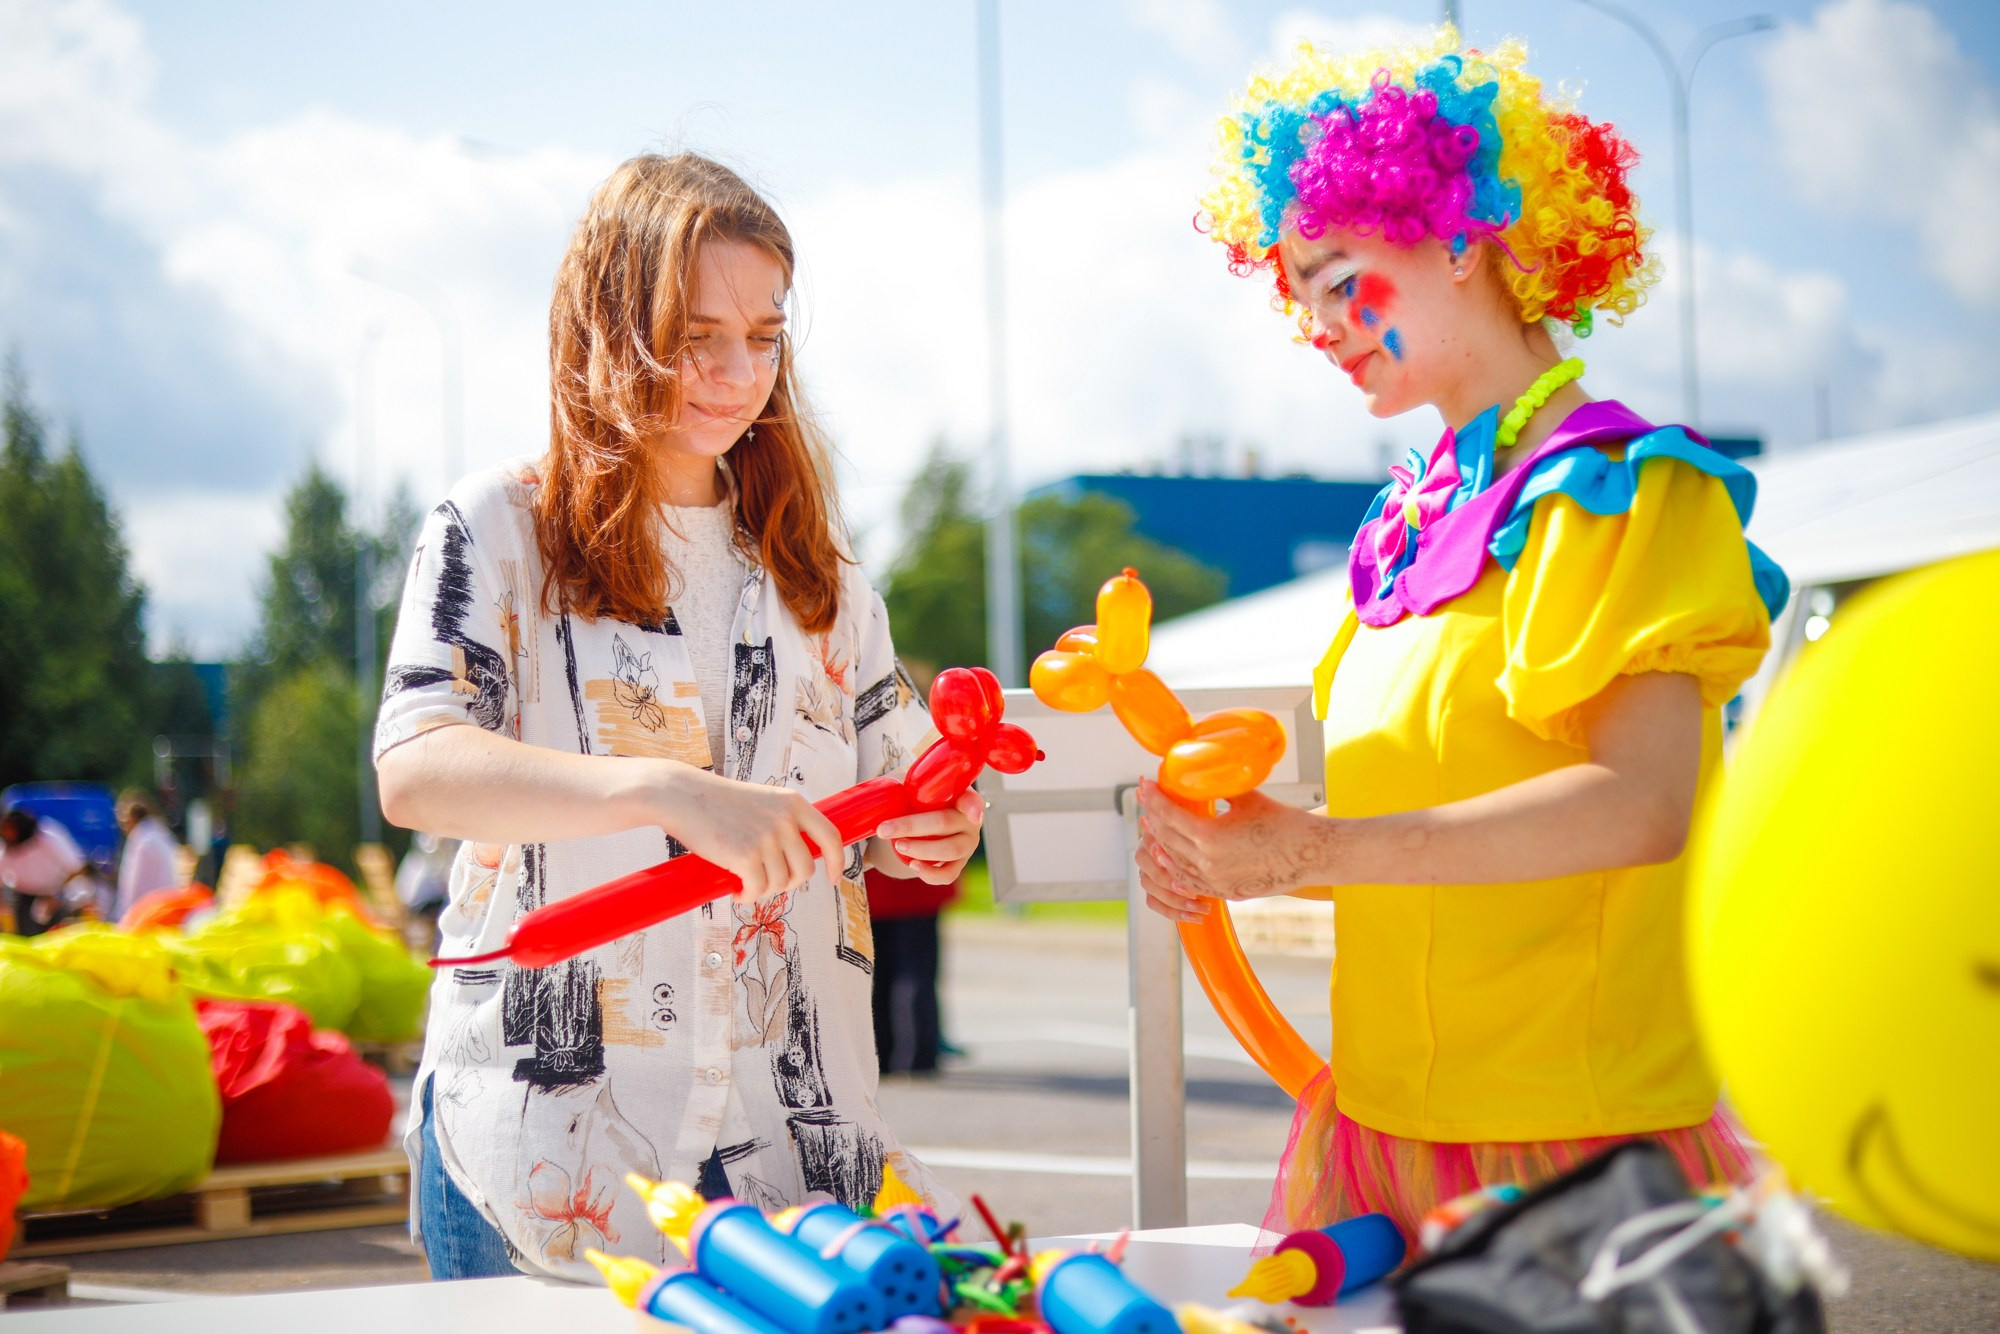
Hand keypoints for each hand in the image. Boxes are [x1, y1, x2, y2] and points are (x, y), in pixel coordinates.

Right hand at [651, 764, 845, 901]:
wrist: (682, 795)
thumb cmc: (717, 802)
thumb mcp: (762, 802)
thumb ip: (784, 823)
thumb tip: (798, 860)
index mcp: (793, 803)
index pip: (831, 836)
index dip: (837, 861)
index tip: (834, 878)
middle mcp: (785, 819)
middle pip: (805, 870)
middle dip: (787, 884)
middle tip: (764, 882)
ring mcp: (767, 838)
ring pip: (781, 884)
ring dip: (763, 890)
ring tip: (744, 882)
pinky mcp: (746, 856)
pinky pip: (757, 890)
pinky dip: (747, 896)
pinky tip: (736, 890)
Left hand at [870, 788, 983, 885]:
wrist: (922, 815)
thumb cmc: (921, 796)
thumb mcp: (916, 785)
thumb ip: (907, 786)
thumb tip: (877, 794)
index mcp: (962, 797)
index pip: (973, 800)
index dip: (974, 808)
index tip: (974, 815)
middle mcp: (969, 822)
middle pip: (946, 823)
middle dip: (913, 827)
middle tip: (886, 830)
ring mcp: (967, 845)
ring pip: (950, 851)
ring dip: (921, 849)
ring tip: (897, 845)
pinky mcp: (958, 864)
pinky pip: (948, 874)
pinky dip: (930, 873)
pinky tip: (912, 865)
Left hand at [1136, 780, 1323, 917]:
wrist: (1312, 854)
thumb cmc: (1284, 822)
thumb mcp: (1245, 798)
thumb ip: (1216, 789)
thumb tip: (1197, 774)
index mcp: (1210, 837)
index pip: (1170, 817)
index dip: (1155, 800)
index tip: (1146, 787)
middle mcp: (1208, 864)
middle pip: (1168, 840)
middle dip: (1155, 819)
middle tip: (1148, 802)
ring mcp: (1216, 882)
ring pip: (1176, 864)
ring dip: (1163, 844)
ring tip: (1155, 828)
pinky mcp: (1226, 892)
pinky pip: (1192, 882)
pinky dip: (1178, 867)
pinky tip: (1173, 856)